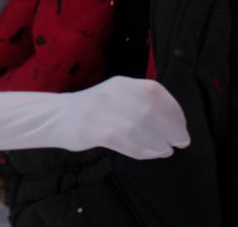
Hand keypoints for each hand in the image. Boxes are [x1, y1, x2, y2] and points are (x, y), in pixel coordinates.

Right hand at [61, 76, 190, 159]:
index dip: (174, 111)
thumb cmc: (94, 110)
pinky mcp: (93, 130)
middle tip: (180, 142)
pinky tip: (148, 154)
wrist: (56, 116)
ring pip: (140, 128)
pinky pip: (125, 142)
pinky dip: (143, 151)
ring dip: (159, 143)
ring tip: (164, 150)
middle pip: (151, 111)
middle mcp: (111, 93)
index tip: (182, 127)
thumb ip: (141, 102)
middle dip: (171, 129)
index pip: (155, 92)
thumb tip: (175, 123)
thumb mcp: (117, 96)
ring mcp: (100, 111)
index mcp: (121, 83)